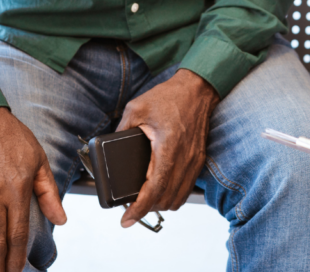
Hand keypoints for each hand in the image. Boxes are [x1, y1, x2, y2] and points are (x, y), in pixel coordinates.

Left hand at [117, 69, 219, 227]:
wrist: (197, 89)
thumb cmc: (170, 96)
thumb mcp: (137, 108)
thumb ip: (121, 128)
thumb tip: (110, 145)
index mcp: (168, 146)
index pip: (154, 188)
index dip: (139, 208)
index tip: (127, 219)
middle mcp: (184, 158)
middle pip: (166, 199)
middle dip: (147, 208)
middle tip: (131, 209)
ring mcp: (194, 160)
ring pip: (179, 198)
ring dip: (161, 204)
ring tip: (146, 202)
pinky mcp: (199, 160)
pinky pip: (187, 188)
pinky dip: (174, 195)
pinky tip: (163, 191)